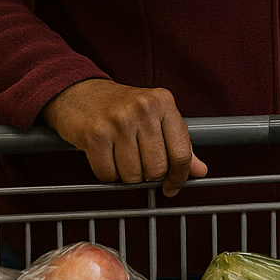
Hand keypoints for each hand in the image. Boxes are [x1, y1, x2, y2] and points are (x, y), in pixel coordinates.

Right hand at [39, 79, 208, 195]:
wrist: (79, 93)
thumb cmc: (121, 108)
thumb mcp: (156, 117)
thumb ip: (179, 144)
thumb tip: (200, 172)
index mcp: (164, 102)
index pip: (182, 152)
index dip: (179, 176)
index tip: (172, 186)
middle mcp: (143, 108)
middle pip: (157, 168)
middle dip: (148, 175)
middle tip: (139, 162)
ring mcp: (119, 121)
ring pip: (133, 175)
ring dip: (127, 175)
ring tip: (121, 156)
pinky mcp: (95, 134)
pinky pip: (108, 175)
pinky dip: (107, 174)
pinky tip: (106, 157)